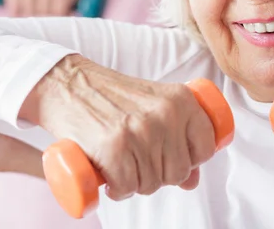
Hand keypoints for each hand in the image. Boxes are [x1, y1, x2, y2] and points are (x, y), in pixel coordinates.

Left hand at [4, 0, 91, 16]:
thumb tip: (14, 12)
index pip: (14, 4)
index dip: (20, 16)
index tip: (26, 21)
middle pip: (28, 11)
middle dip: (35, 19)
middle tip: (42, 24)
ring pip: (43, 14)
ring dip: (49, 21)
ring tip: (54, 21)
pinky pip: (58, 12)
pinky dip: (61, 17)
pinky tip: (64, 15)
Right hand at [20, 54, 216, 200]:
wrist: (67, 84)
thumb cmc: (111, 97)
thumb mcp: (154, 105)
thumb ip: (179, 136)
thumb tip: (192, 181)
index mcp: (182, 99)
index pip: (205, 148)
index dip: (190, 160)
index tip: (170, 156)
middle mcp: (165, 113)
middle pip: (178, 172)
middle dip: (158, 174)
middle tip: (137, 159)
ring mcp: (140, 130)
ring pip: (152, 184)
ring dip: (135, 182)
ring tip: (121, 163)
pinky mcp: (113, 147)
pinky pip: (127, 188)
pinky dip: (118, 189)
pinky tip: (109, 175)